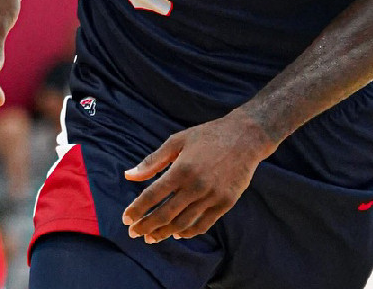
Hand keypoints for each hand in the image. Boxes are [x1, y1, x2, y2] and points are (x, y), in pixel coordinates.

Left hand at [122, 112, 276, 242]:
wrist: (246, 137)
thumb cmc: (208, 136)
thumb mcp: (177, 141)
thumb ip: (152, 161)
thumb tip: (128, 175)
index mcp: (181, 169)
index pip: (152, 196)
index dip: (136, 209)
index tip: (126, 219)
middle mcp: (196, 186)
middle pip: (165, 214)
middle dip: (146, 226)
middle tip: (134, 233)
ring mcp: (213, 196)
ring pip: (183, 223)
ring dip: (164, 233)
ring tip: (151, 237)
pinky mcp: (226, 203)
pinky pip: (203, 224)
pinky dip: (188, 232)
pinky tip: (177, 233)